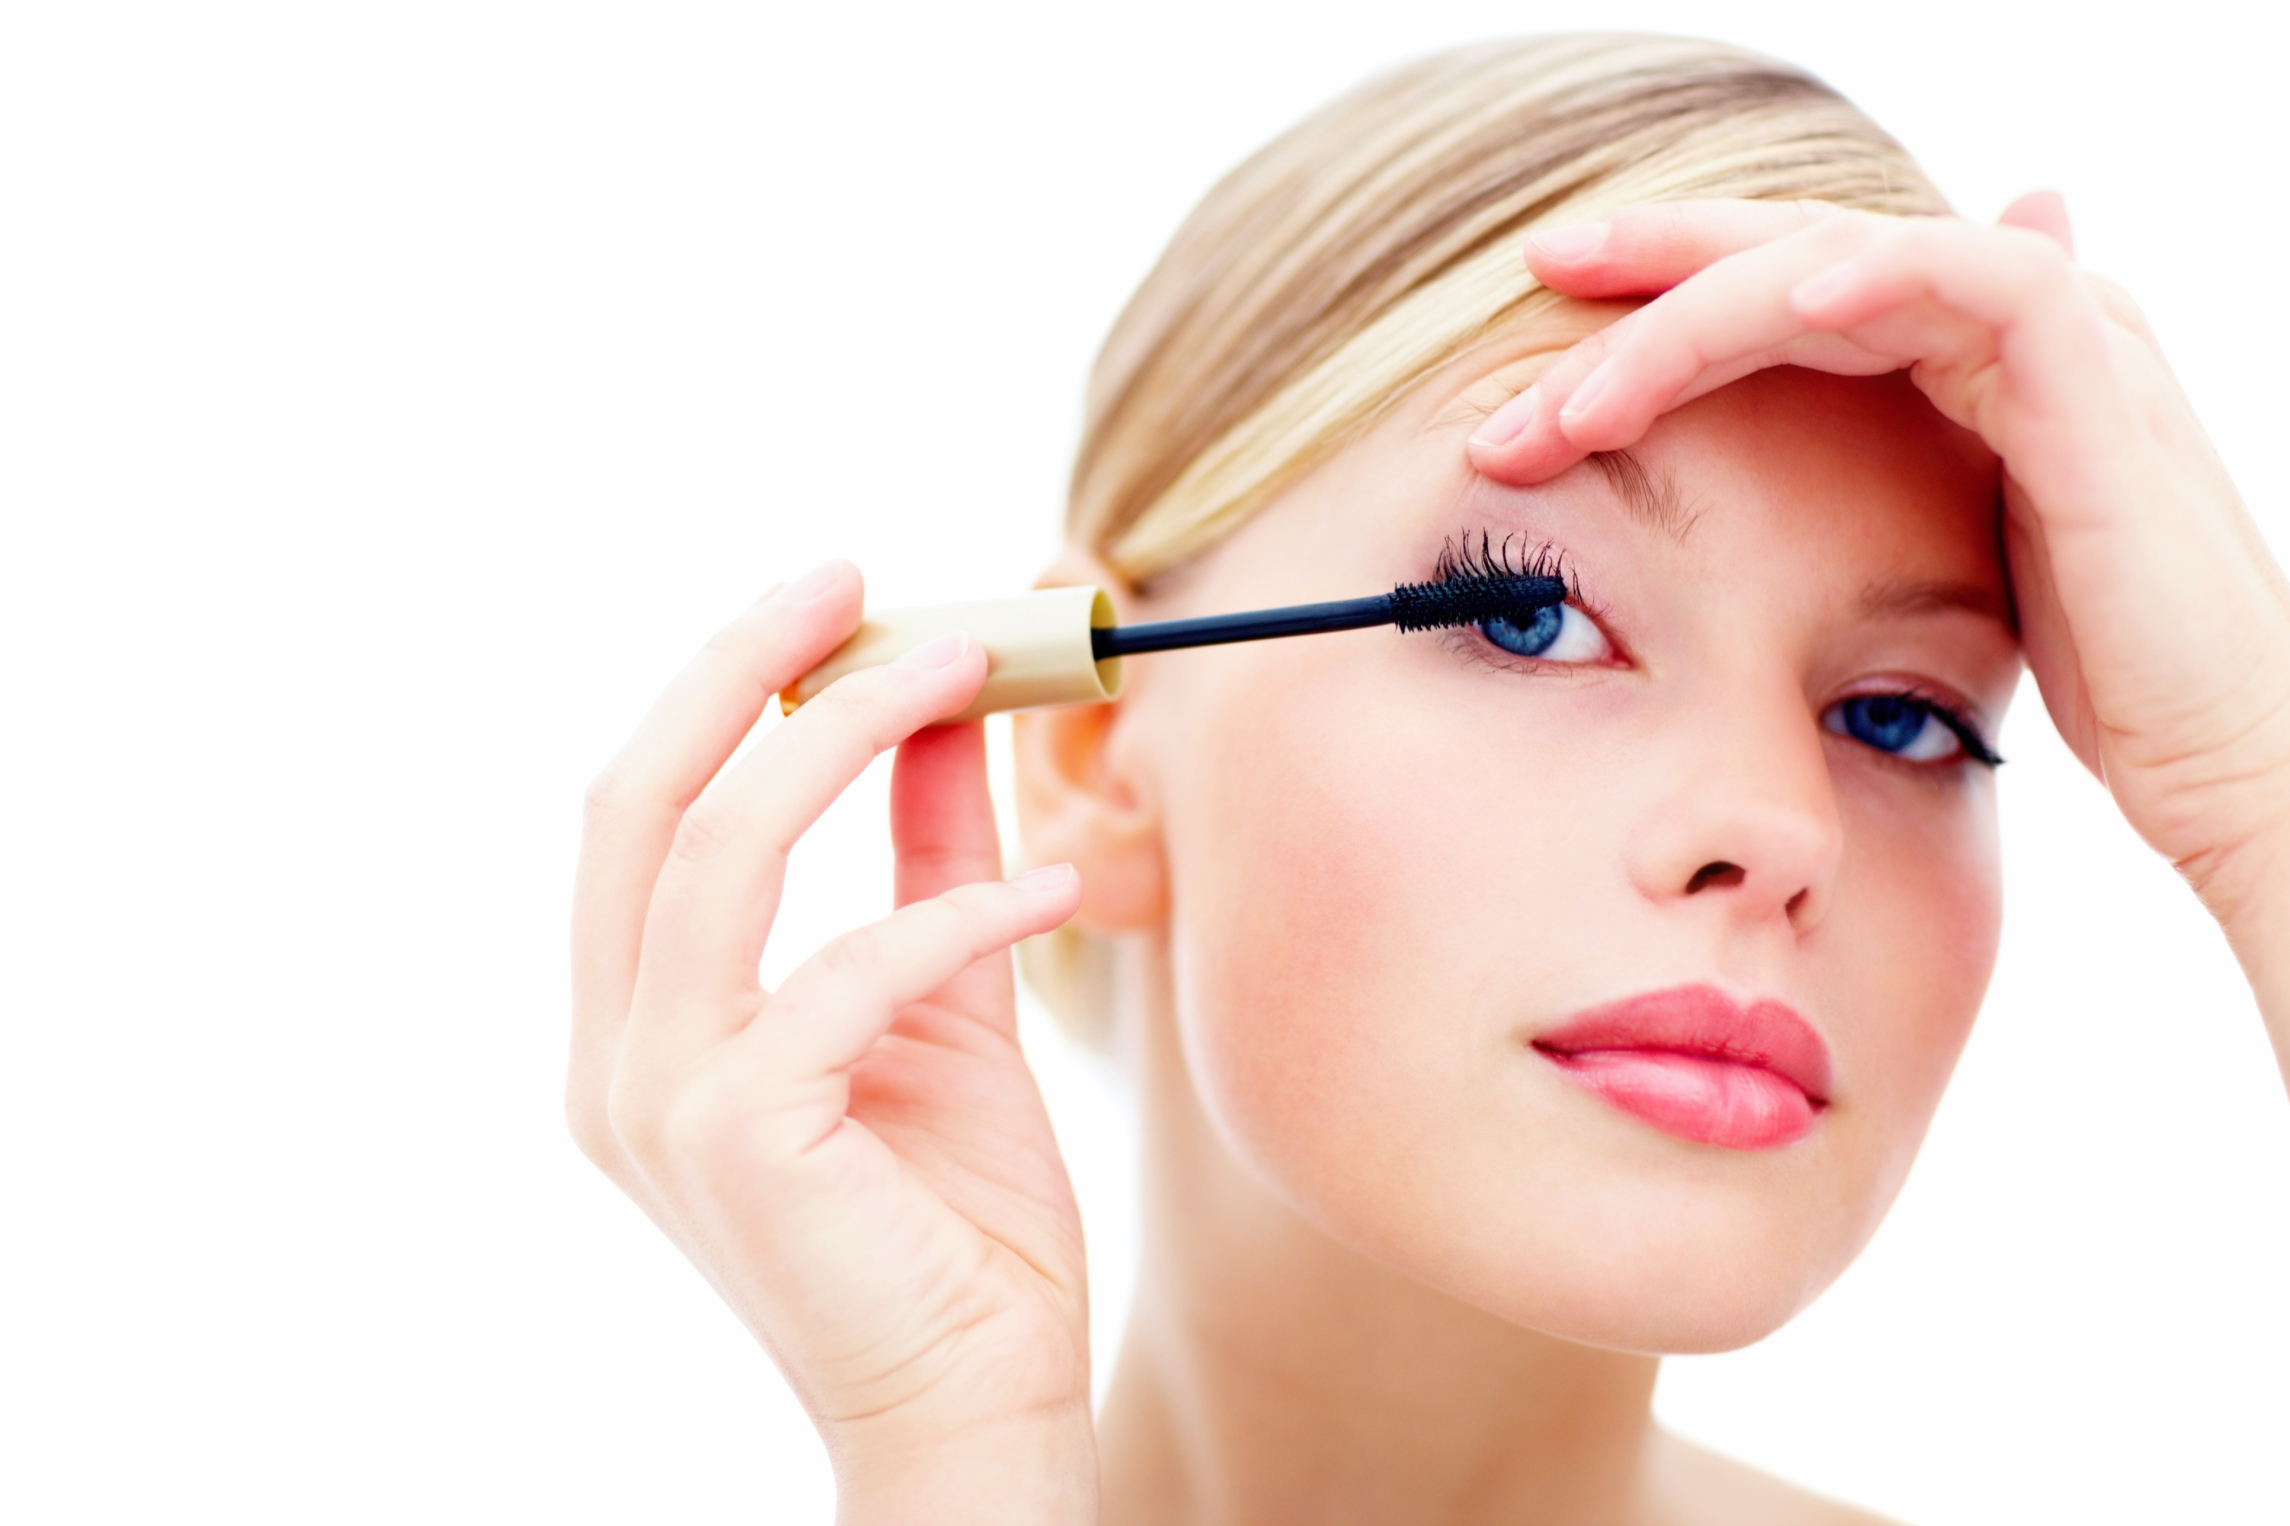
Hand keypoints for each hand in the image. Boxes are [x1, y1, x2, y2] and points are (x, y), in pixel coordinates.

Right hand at [567, 559, 1095, 1522]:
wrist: (978, 1400)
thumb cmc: (955, 1218)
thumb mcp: (940, 1001)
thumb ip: (925, 861)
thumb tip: (940, 710)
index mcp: (642, 1023)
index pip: (642, 810)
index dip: (722, 685)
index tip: (832, 594)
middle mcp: (616, 1057)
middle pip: (638, 801)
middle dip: (742, 668)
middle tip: (854, 576)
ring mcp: (657, 1101)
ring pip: (719, 856)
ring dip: (847, 739)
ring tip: (965, 672)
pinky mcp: (738, 1140)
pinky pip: (849, 970)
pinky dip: (962, 909)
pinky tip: (1057, 886)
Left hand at [1465, 197, 2289, 938]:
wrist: (2236, 766)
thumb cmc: (2093, 690)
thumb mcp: (1948, 575)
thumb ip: (1873, 502)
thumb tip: (1798, 483)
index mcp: (1958, 366)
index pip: (1784, 291)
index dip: (1661, 297)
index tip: (1536, 344)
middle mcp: (2005, 329)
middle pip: (1795, 252)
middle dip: (1652, 274)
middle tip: (1528, 289)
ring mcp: (2056, 342)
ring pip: (1847, 258)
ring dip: (1701, 311)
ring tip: (1582, 390)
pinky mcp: (2096, 384)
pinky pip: (1977, 283)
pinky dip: (1873, 280)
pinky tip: (1780, 306)